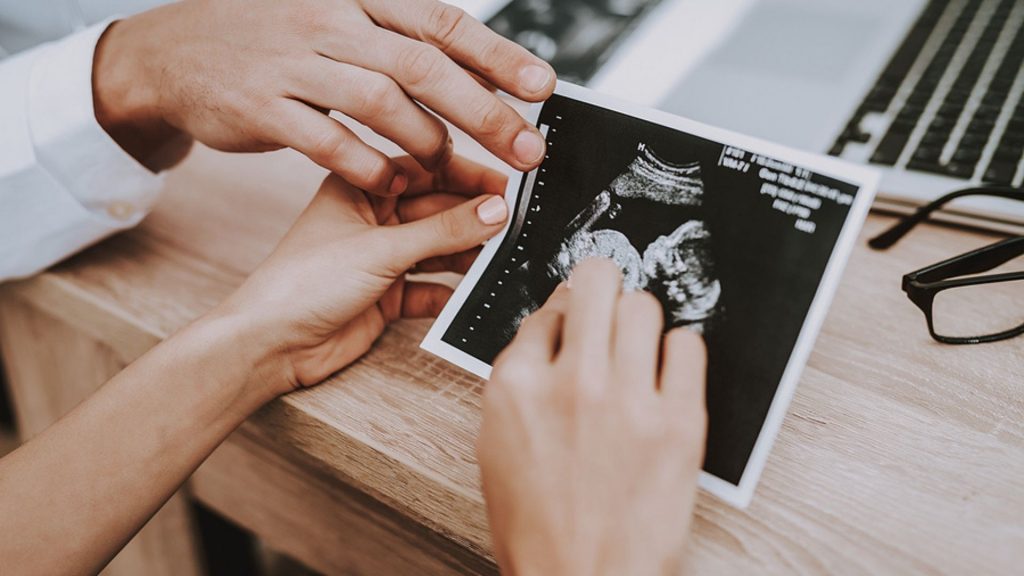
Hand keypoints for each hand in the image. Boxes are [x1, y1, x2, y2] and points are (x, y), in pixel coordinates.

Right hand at [92, 0, 554, 191]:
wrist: (175, 53)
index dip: (497, 55)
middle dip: (483, 111)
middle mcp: (329, 20)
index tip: (542, 86)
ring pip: (380, 102)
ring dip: (427, 143)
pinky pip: (329, 142)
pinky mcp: (263, 107)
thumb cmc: (275, 42)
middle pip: (422, 65)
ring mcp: (293, 63)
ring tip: (451, 169)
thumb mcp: (337, 23)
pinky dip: (369, 167)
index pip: (442, 22)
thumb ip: (399, 44)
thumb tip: (477, 72)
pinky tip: (393, 184)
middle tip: (526, 147)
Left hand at [215, 155, 509, 392]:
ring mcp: (381, 259)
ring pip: (438, 249)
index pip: (426, 169)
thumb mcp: (381, 249)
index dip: (468, 174)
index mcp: (360, 188)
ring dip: (468, 253)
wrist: (270, 345)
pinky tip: (474, 292)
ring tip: (503, 255)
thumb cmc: (301, 283)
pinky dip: (452, 291)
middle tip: (516, 222)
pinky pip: (431, 288)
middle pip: (437, 209)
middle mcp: (373, 219)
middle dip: (474, 216)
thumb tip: (494, 210)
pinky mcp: (387, 297)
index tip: (509, 183)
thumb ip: (443, 231)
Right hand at [477, 259, 707, 575]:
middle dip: (603, 287)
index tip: (576, 320)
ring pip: (644, 306)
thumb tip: (554, 330)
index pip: (548, 309)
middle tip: (610, 302)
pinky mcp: (679, 424)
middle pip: (597, 283)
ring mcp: (627, 401)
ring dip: (641, 320)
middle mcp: (570, 383)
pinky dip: (680, 352)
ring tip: (639, 347)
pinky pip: (689, 346)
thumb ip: (522, 381)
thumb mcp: (499, 444)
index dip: (565, 314)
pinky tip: (667, 373)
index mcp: (516, 387)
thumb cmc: (537, 525)